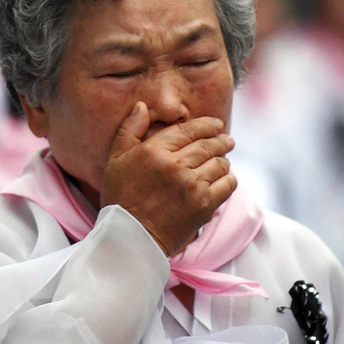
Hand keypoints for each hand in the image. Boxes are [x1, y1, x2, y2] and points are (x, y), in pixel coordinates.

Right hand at [100, 101, 236, 255]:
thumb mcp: (115, 160)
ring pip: (220, 163)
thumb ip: (130, 130)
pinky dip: (228, 179)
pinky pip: (227, 185)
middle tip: (227, 140)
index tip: (216, 124)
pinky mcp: (204, 205)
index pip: (188, 130)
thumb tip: (142, 106)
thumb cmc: (120, 197)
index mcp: (155, 151)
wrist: (130, 237)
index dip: (207, 124)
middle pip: (208, 145)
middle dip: (221, 140)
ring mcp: (192, 186)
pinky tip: (224, 178)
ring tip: (224, 160)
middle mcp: (176, 166)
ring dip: (224, 160)